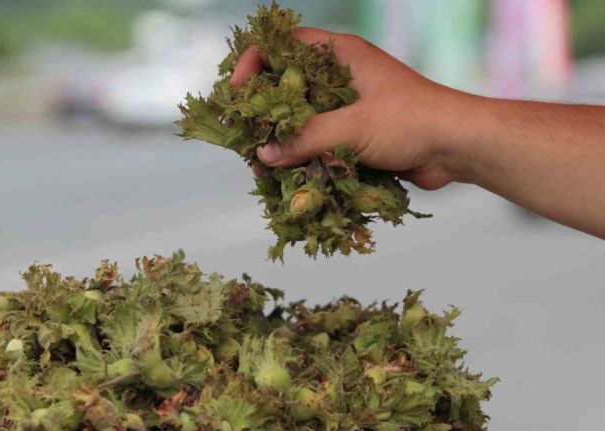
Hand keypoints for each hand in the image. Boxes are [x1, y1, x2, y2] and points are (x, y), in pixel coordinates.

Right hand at [232, 27, 462, 189]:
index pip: (284, 46)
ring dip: (280, 141)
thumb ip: (307, 139)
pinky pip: (317, 144)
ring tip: (262, 166)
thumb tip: (265, 153)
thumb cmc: (413, 121)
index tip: (237, 93)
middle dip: (263, 113)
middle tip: (245, 137)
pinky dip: (301, 158)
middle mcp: (339, 78)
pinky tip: (286, 176)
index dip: (255, 63)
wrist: (458, 148)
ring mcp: (346, 108)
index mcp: (340, 56)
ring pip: (300, 120)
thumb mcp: (355, 126)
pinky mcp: (352, 136)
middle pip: (286, 87)